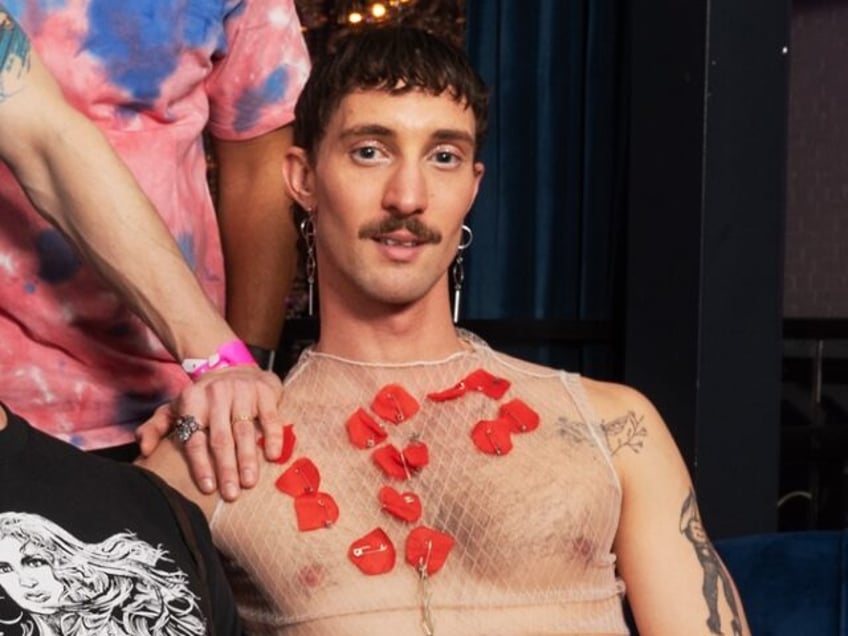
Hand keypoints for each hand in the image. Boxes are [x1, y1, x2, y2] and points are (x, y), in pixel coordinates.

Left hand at [137, 365, 283, 500]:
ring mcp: (242, 392)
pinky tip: (274, 456)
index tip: (208, 488)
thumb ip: (156, 427)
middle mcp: (216, 395)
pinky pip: (269, 417)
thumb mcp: (175, 407)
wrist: (234, 367)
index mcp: (192, 401)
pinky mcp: (264, 392)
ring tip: (249, 482)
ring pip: (244, 431)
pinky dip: (273, 437)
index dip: (200, 464)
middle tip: (231, 494)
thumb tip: (144, 450)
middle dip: (226, 468)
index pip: (194, 438)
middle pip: (220, 438)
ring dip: (248, 458)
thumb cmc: (203, 398)